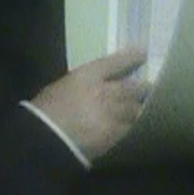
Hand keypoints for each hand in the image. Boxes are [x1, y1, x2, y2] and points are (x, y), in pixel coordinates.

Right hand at [28, 48, 147, 160]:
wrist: (45, 140)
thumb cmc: (44, 112)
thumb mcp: (60, 87)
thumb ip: (80, 85)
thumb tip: (89, 88)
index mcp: (87, 76)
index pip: (115, 62)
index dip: (131, 58)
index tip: (143, 54)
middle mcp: (105, 91)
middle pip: (132, 87)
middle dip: (142, 88)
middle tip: (150, 88)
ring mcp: (112, 113)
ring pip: (134, 109)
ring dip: (137, 110)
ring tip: (141, 110)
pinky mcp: (114, 135)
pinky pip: (128, 129)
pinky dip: (130, 127)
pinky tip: (131, 128)